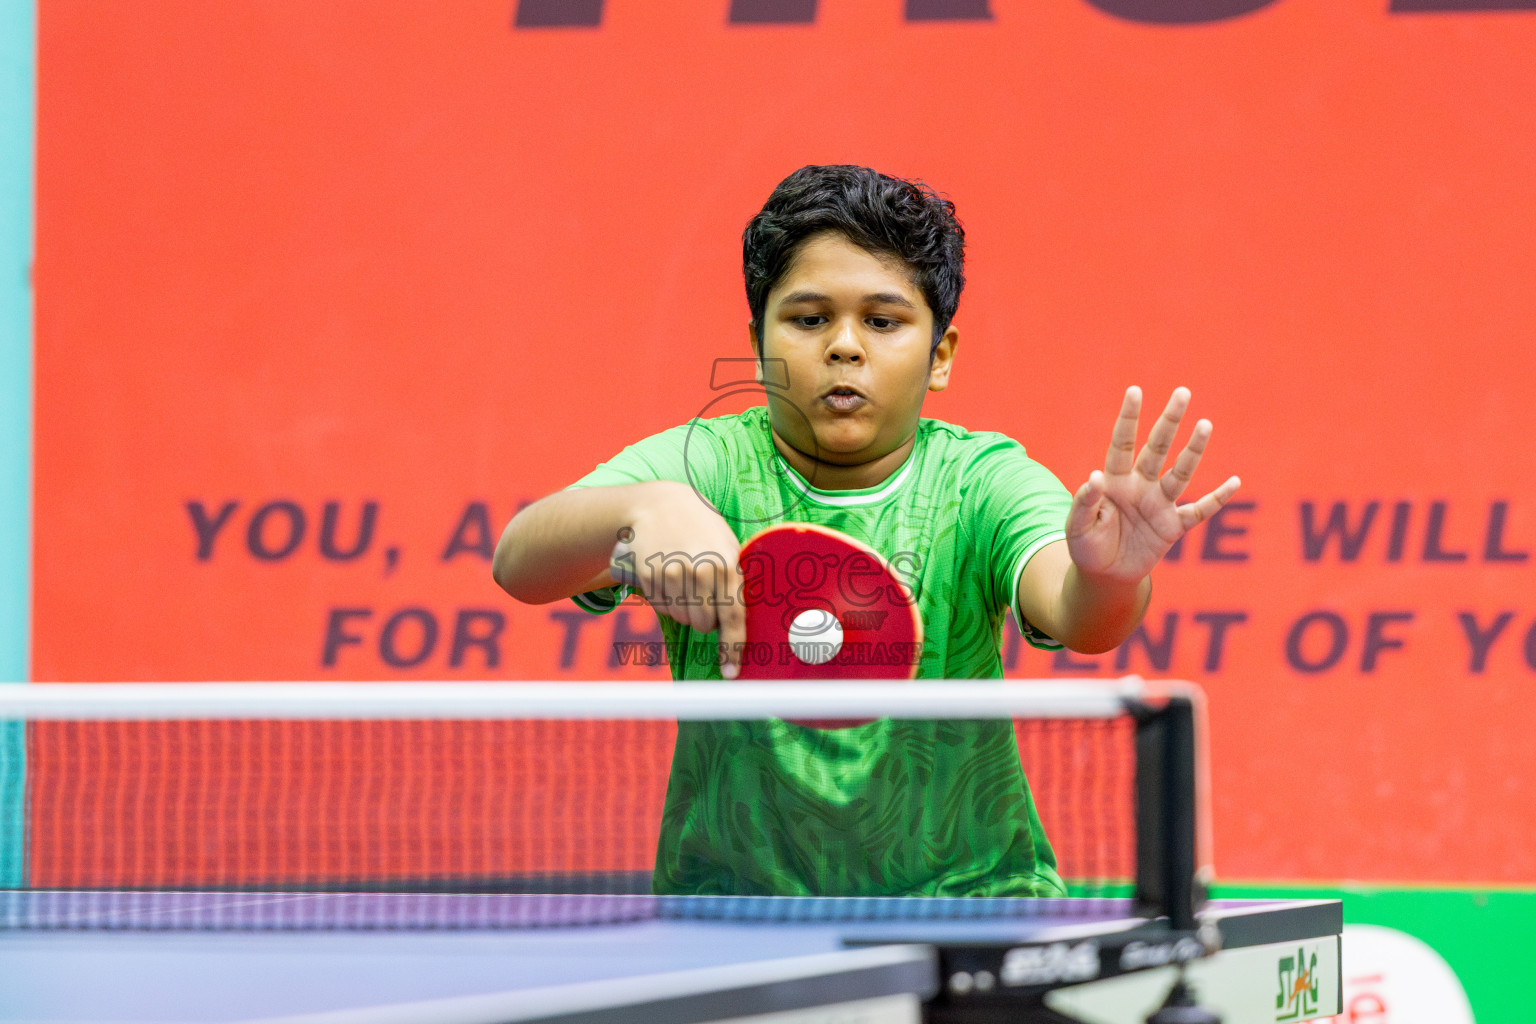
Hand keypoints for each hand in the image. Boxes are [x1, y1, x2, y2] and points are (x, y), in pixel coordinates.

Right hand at [610, 482, 746, 677]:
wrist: (660, 505)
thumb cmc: (702, 530)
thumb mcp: (727, 547)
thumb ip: (736, 582)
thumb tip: (744, 625)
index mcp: (726, 565)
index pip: (733, 616)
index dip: (732, 648)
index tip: (730, 673)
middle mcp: (700, 571)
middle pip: (705, 624)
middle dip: (707, 618)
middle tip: (704, 594)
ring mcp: (671, 573)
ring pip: (682, 619)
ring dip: (686, 610)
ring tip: (686, 579)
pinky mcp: (648, 575)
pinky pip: (662, 608)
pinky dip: (667, 601)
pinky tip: (668, 576)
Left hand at [1065, 386, 1240, 583]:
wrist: (1104, 575)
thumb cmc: (1087, 547)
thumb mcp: (1077, 527)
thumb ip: (1084, 502)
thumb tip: (1095, 476)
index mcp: (1114, 480)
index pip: (1122, 443)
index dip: (1128, 418)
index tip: (1135, 390)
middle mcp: (1140, 485)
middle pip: (1157, 448)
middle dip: (1169, 421)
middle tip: (1182, 392)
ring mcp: (1159, 504)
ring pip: (1180, 473)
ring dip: (1193, 450)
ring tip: (1205, 424)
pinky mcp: (1173, 527)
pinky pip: (1199, 511)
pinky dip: (1217, 498)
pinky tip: (1235, 482)